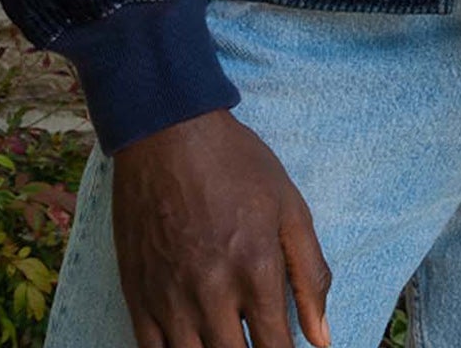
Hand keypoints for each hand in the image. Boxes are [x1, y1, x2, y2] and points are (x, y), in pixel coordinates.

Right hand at [111, 108, 331, 347]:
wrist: (169, 134)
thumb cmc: (237, 165)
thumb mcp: (289, 207)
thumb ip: (310, 274)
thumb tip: (323, 337)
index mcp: (256, 270)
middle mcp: (212, 293)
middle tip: (258, 342)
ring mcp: (169, 298)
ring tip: (229, 342)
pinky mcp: (138, 295)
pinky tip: (193, 345)